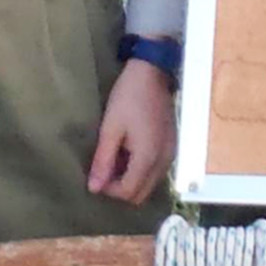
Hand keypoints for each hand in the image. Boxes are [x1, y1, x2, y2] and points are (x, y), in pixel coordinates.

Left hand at [87, 57, 176, 203]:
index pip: (129, 192)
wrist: (152, 72)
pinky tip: (130, 153)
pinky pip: (157, 170)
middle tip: (105, 171)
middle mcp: (164, 160)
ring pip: (150, 183)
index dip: (109, 190)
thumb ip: (103, 161)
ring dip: (132, 180)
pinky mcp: (172, 145)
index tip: (97, 175)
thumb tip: (94, 189)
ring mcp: (171, 152)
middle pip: (142, 193)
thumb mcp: (110, 128)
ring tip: (116, 161)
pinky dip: (142, 169)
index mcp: (148, 157)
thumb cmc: (128, 98)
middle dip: (121, 189)